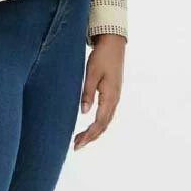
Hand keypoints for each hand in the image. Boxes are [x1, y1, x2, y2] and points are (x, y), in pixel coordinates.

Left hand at [74, 35, 124, 150]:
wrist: (114, 44)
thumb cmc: (101, 57)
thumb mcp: (91, 74)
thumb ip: (87, 93)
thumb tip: (83, 113)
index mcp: (110, 96)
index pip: (99, 122)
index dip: (89, 135)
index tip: (77, 144)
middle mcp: (115, 100)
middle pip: (103, 125)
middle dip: (90, 137)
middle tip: (76, 146)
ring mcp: (115, 97)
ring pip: (105, 121)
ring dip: (94, 132)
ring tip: (80, 140)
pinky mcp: (112, 94)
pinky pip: (106, 114)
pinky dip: (98, 124)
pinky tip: (90, 126)